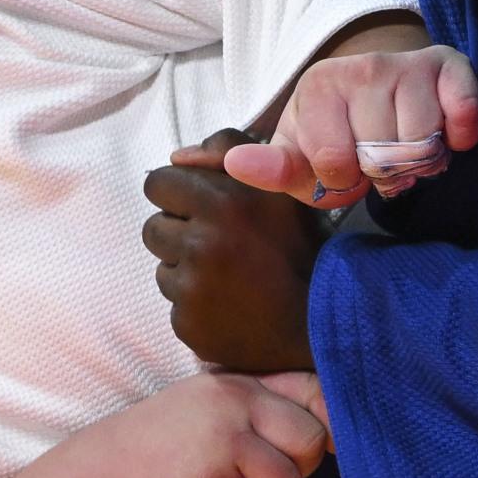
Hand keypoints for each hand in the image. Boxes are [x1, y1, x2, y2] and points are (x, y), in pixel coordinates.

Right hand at [63, 371, 329, 477]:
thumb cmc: (159, 451)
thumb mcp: (207, 413)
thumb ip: (260, 411)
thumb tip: (333, 434)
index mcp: (237, 382)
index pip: (315, 389)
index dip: (331, 421)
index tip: (323, 447)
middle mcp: (233, 401)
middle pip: (312, 441)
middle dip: (295, 469)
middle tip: (254, 477)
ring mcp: (221, 439)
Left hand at [144, 131, 325, 370]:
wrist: (324, 322)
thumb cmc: (304, 248)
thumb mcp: (281, 187)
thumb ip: (230, 154)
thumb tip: (177, 156)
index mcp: (223, 202)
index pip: (158, 183)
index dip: (177, 194)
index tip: (199, 208)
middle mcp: (201, 244)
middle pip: (153, 227)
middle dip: (178, 232)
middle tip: (215, 244)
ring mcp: (191, 289)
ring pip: (162, 267)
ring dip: (185, 268)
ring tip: (225, 276)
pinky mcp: (187, 324)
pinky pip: (175, 305)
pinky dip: (195, 304)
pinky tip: (228, 304)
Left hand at [221, 45, 477, 207]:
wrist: (384, 91)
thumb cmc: (337, 134)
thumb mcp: (299, 157)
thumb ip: (270, 168)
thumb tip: (235, 162)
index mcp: (317, 87)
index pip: (335, 163)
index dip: (345, 181)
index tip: (345, 167)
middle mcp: (361, 67)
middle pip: (382, 155)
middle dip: (384, 174)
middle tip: (380, 161)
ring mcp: (407, 64)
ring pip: (422, 142)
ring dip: (422, 161)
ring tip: (408, 150)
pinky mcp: (450, 65)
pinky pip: (464, 112)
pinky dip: (461, 135)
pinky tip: (448, 135)